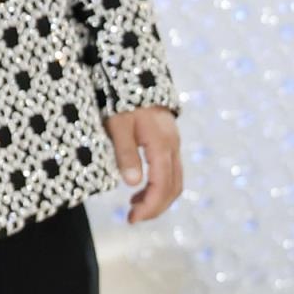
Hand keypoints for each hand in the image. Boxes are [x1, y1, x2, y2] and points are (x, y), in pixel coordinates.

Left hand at [105, 108, 182, 223]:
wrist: (138, 73)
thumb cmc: (124, 98)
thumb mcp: (118, 124)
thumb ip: (126, 153)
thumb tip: (132, 184)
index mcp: (161, 146)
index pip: (161, 186)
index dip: (149, 206)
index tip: (132, 219)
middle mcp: (173, 147)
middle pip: (174, 188)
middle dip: (155, 207)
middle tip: (133, 218)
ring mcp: (173, 144)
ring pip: (175, 180)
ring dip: (158, 198)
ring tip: (135, 206)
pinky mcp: (170, 141)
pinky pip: (171, 170)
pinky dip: (160, 186)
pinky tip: (142, 187)